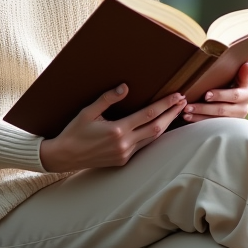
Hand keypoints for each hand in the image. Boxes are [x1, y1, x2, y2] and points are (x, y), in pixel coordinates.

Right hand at [38, 84, 186, 171]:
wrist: (64, 156)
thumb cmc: (74, 131)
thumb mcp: (88, 112)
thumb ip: (107, 99)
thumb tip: (125, 87)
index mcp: (117, 130)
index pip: (148, 115)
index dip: (165, 104)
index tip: (177, 96)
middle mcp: (124, 144)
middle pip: (157, 128)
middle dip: (172, 114)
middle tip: (183, 102)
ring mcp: (125, 154)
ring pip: (153, 138)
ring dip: (166, 125)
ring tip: (176, 112)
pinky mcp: (123, 161)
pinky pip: (143, 146)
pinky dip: (153, 135)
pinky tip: (159, 126)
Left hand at [182, 63, 247, 122]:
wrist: (238, 101)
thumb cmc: (236, 85)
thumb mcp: (241, 79)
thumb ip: (243, 74)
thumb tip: (247, 65)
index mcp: (247, 95)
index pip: (234, 95)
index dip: (220, 95)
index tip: (206, 95)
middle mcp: (243, 108)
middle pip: (222, 109)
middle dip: (204, 108)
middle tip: (189, 105)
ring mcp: (234, 119)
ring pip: (215, 119)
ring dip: (199, 115)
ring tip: (186, 111)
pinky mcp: (226, 126)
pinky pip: (211, 125)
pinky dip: (198, 120)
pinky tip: (188, 117)